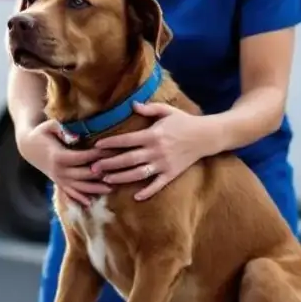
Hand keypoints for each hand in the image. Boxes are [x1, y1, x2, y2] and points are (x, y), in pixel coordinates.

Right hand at [17, 120, 111, 206]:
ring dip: (95, 189)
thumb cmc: (41, 133)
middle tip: (118, 171)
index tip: (113, 151)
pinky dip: (79, 198)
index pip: (83, 157)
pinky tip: (90, 203)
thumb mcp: (49, 126)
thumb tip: (77, 137)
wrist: (28, 146)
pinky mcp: (58, 182)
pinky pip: (69, 193)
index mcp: (59, 156)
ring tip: (111, 189)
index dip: (98, 155)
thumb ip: (62, 129)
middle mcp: (59, 171)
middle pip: (84, 175)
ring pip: (79, 187)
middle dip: (102, 173)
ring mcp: (59, 179)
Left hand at [92, 102, 218, 200]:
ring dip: (121, 178)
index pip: (126, 140)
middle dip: (109, 163)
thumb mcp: (167, 111)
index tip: (97, 146)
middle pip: (128, 159)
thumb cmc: (184, 122)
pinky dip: (148, 192)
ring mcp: (163, 164)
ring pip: (138, 173)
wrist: (206, 136)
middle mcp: (156, 151)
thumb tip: (132, 105)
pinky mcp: (171, 174)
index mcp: (153, 135)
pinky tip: (136, 197)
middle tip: (93, 168)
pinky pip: (158, 185)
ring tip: (106, 180)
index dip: (111, 143)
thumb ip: (149, 109)